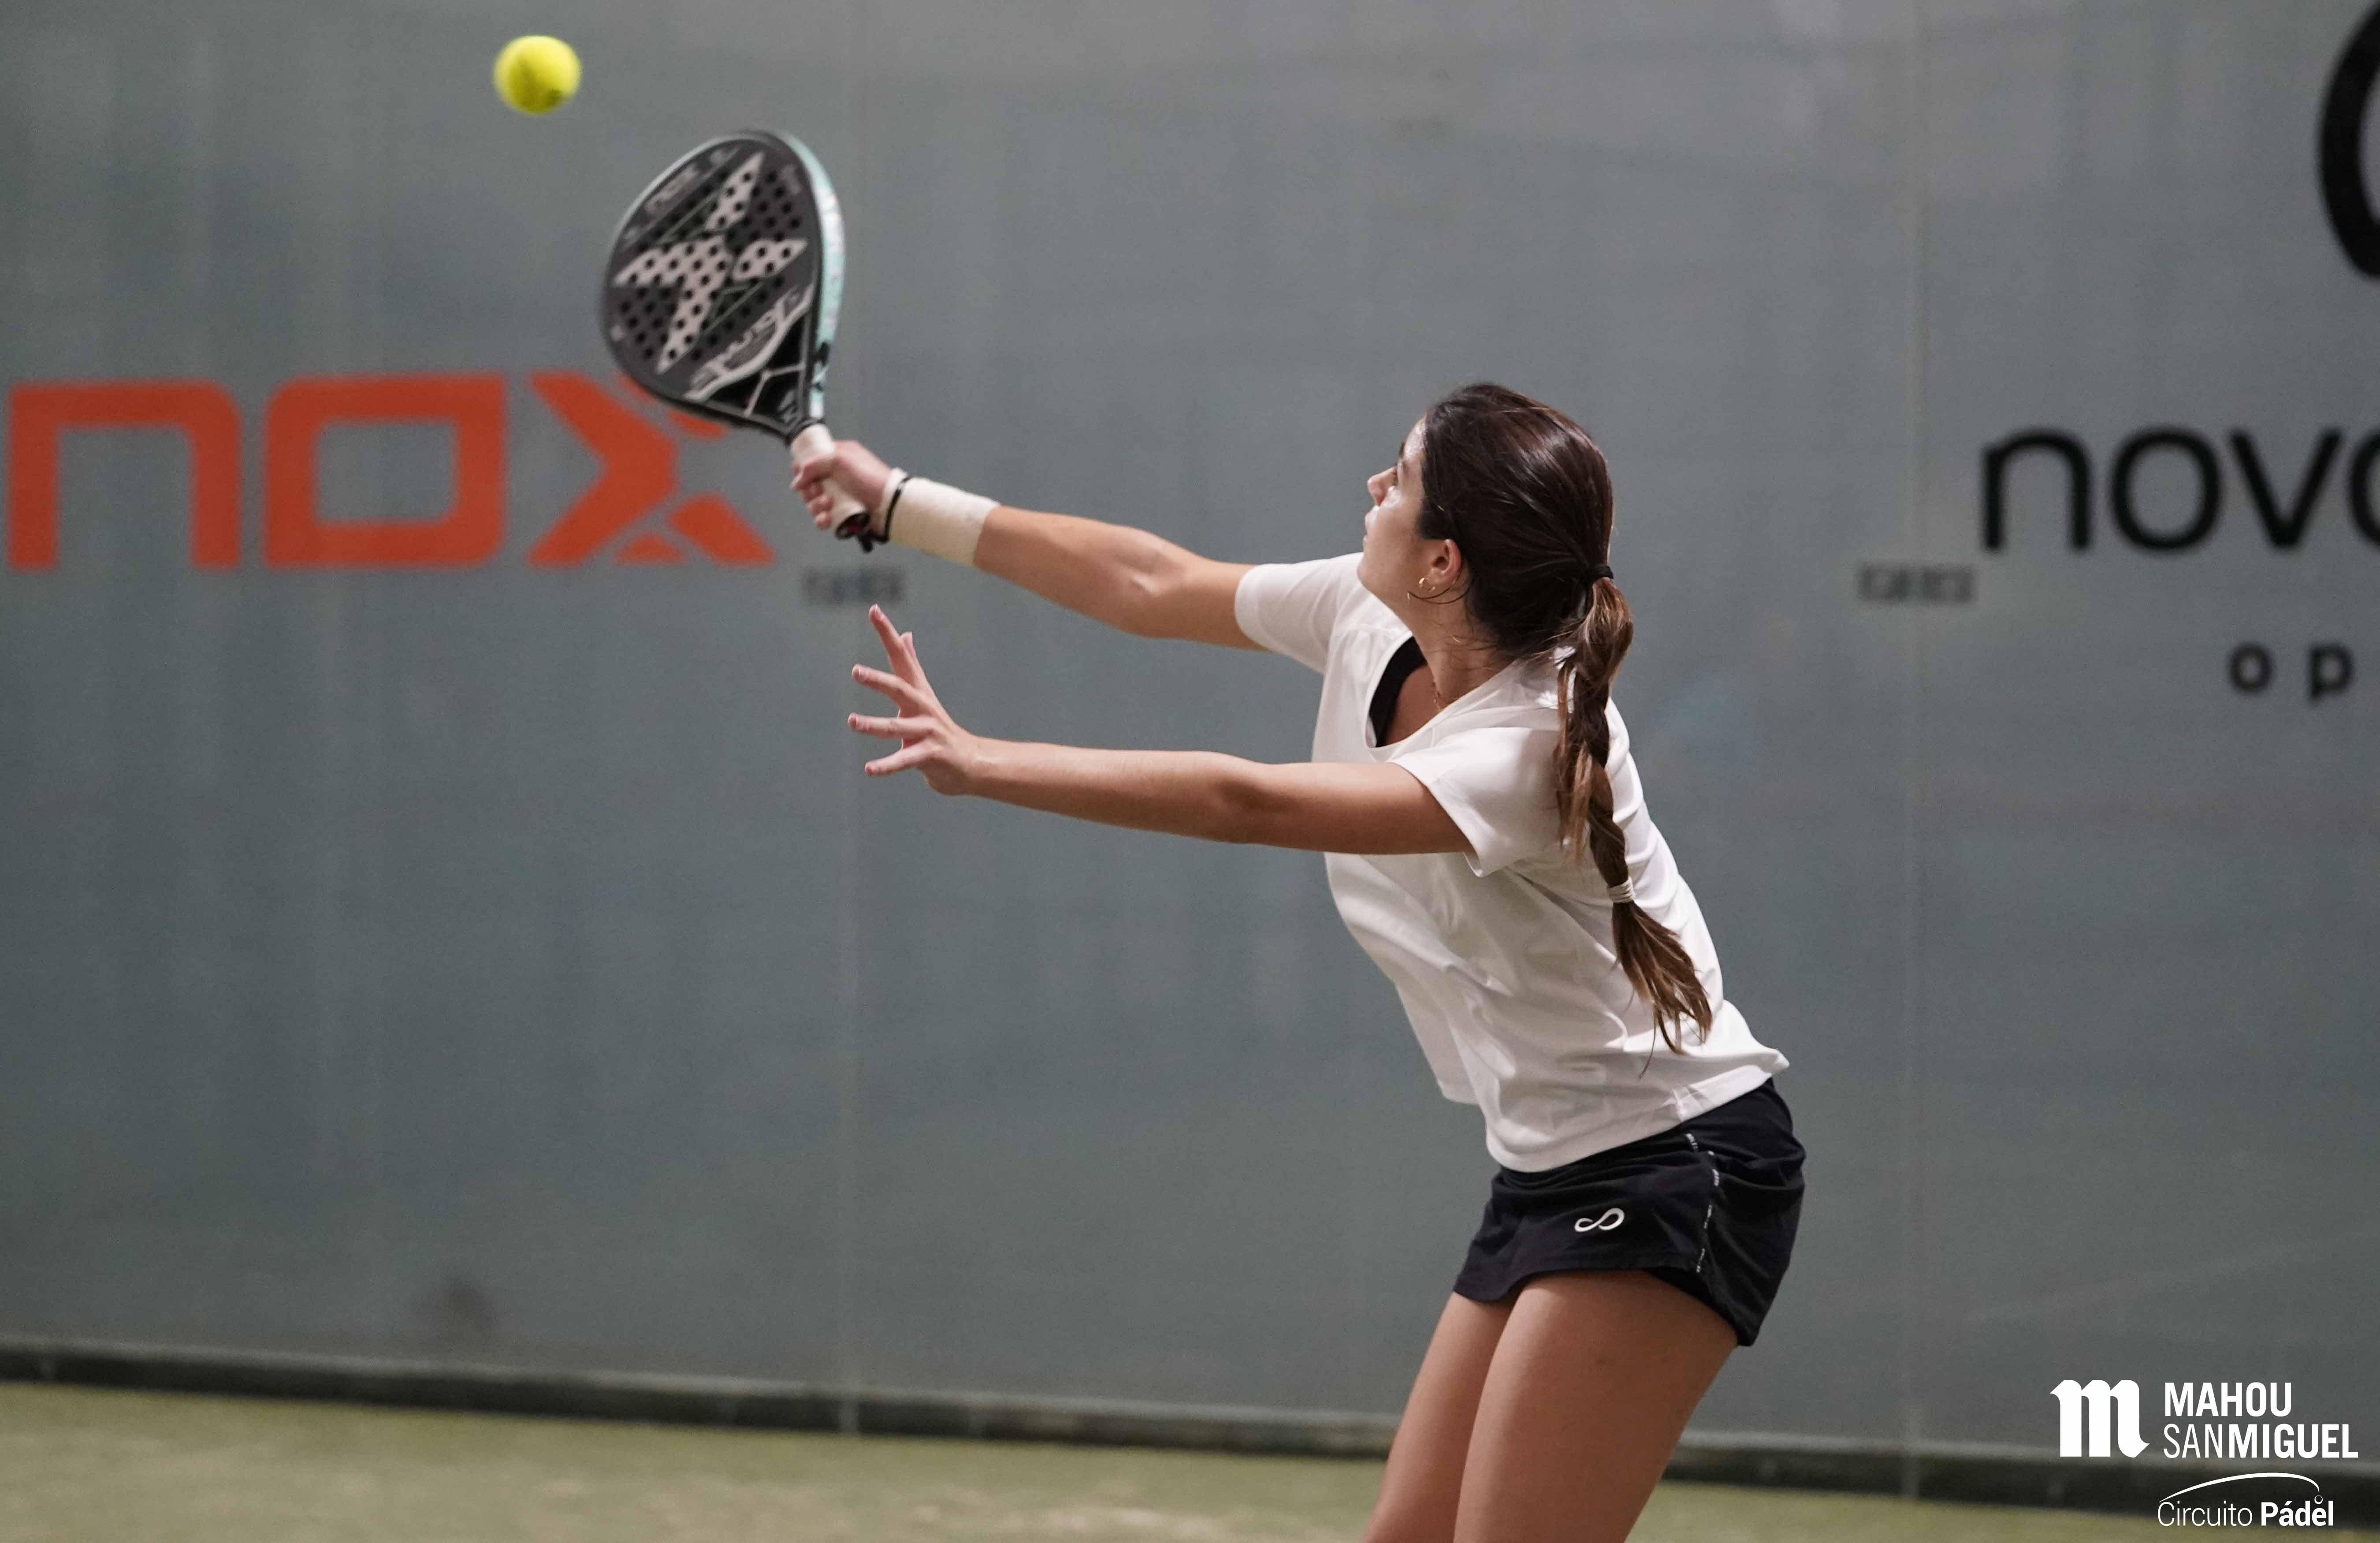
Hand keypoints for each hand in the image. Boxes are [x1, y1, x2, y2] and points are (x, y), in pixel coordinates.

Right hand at [791, 436, 892, 531]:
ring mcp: (839, 496)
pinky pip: (823, 518)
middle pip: (809, 484)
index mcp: (837, 457)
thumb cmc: (867, 477)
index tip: (803, 477)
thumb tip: (796, 482)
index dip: (802, 470)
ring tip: (828, 504)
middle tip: (818, 491)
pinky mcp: (841, 514)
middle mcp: (836, 476)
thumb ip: (814, 465)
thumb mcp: (840, 460)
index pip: (811, 461)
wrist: (888, 503)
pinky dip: (822, 519)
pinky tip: (827, 518)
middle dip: (810, 490)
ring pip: (814, 503)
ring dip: (816, 505)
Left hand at [846, 605, 980, 794]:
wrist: (969, 762)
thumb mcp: (924, 694)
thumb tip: (905, 635)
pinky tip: (869, 769)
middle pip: (900, 688)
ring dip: (874, 725)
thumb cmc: (938, 728)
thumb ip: (912, 665)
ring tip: (852, 721)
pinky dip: (886, 765)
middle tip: (855, 671)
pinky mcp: (929, 755)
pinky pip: (904, 761)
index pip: (901, 656)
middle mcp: (922, 707)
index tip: (873, 609)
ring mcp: (927, 731)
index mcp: (917, 691)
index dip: (887, 633)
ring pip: (897, 726)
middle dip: (878, 680)